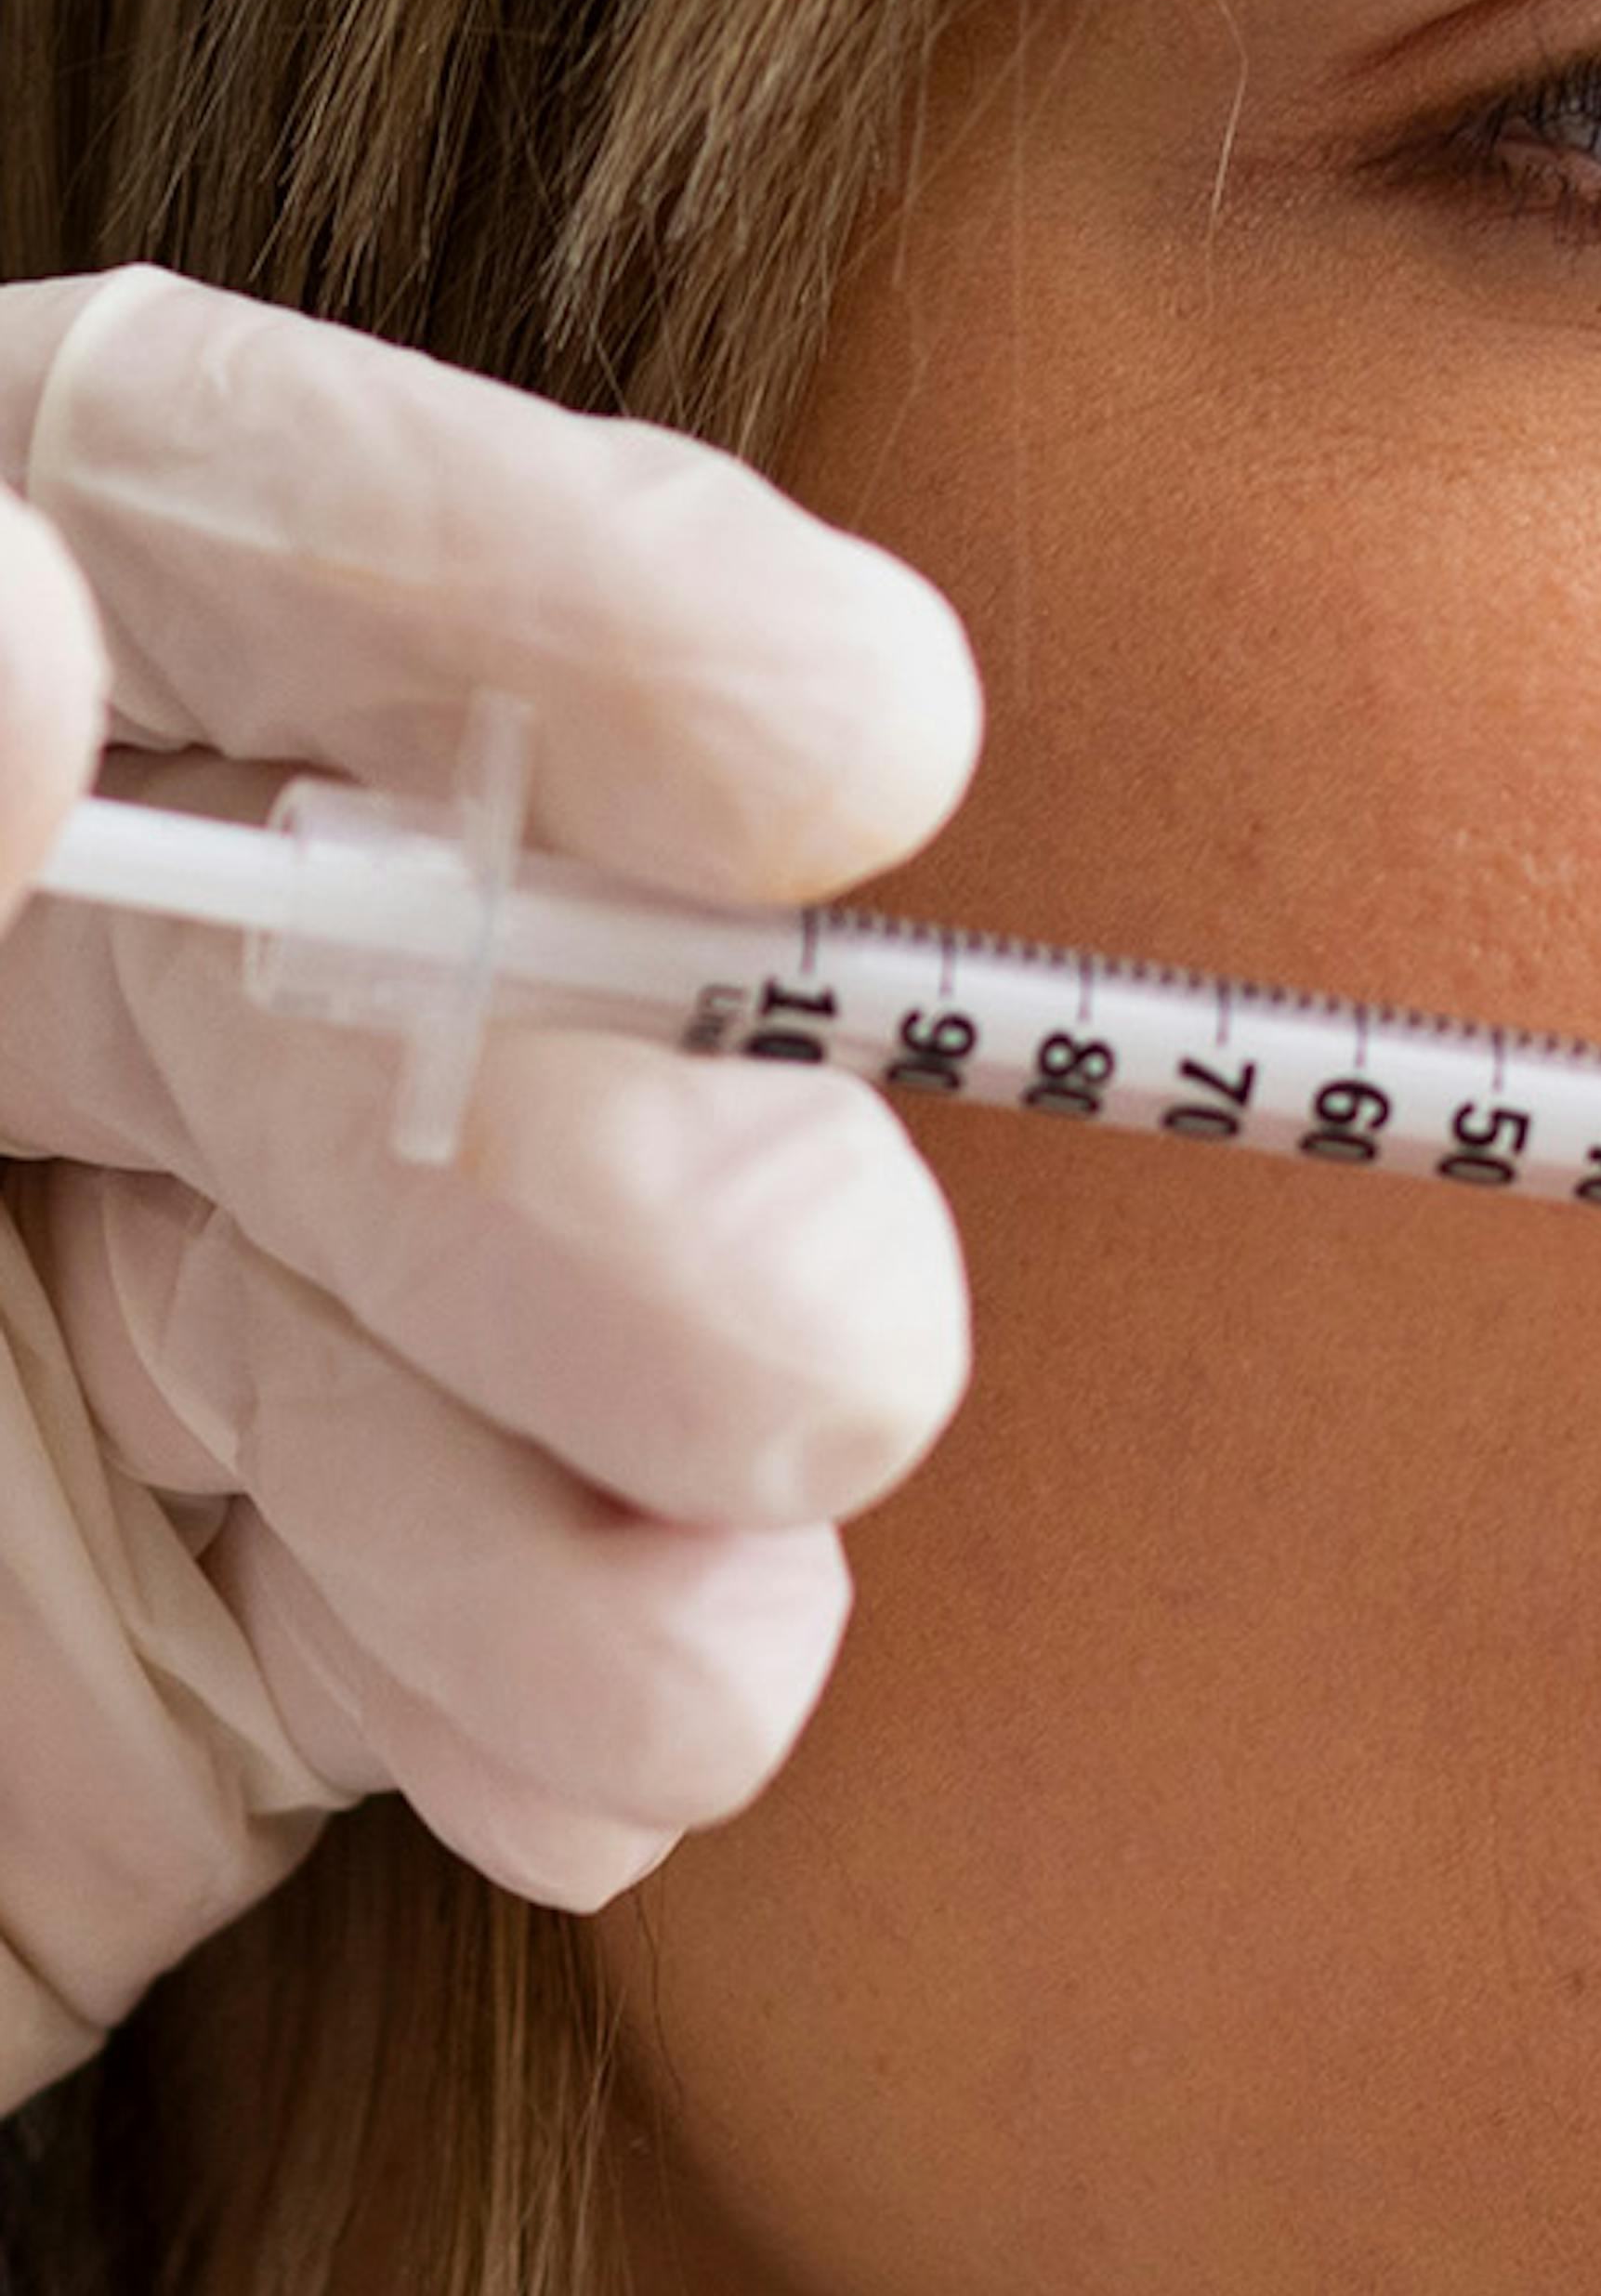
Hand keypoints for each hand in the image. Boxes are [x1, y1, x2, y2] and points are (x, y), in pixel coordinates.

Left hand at [0, 266, 979, 2103]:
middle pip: (418, 945)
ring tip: (661, 1653)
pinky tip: (575, 1779)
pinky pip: (511, 1623)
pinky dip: (606, 1701)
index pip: (162, 516)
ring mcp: (131, 1329)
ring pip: (541, 1302)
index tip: (826, 731)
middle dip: (643, 1133)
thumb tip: (21, 635)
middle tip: (778, 1355)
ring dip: (677, 1468)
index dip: (510, 573)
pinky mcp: (226, 1647)